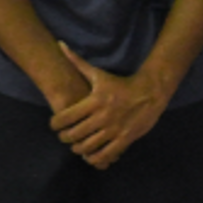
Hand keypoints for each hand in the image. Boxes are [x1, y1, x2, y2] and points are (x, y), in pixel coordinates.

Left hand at [50, 43, 167, 167]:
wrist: (149, 93)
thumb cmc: (120, 84)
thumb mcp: (97, 73)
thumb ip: (77, 62)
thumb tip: (60, 45)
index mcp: (93, 101)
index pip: (66, 117)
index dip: (55, 124)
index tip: (54, 126)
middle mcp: (102, 117)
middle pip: (75, 135)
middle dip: (65, 138)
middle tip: (63, 137)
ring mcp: (114, 129)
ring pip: (88, 147)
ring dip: (79, 149)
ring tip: (76, 146)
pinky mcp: (124, 139)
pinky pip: (106, 154)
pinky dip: (95, 158)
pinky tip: (91, 155)